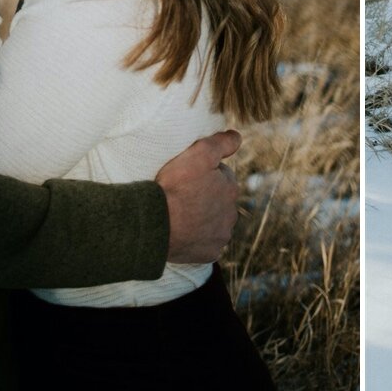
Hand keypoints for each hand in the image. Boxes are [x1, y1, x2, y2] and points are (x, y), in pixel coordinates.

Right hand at [157, 129, 240, 262]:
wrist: (154, 225)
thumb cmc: (175, 187)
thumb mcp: (199, 154)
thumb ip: (222, 143)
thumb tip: (237, 137)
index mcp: (230, 189)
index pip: (221, 175)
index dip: (203, 172)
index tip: (187, 175)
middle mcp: (231, 214)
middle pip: (219, 199)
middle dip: (206, 195)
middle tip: (182, 195)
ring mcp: (221, 236)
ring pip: (214, 222)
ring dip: (202, 217)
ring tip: (181, 214)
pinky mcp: (210, 253)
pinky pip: (206, 243)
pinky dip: (197, 238)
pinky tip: (183, 232)